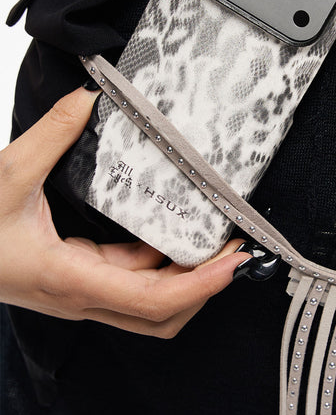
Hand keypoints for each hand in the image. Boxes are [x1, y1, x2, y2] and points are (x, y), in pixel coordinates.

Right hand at [0, 87, 248, 337]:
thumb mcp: (6, 177)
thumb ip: (50, 136)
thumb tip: (86, 100)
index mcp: (70, 278)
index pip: (153, 299)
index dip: (200, 285)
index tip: (233, 263)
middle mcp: (82, 295)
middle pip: (161, 315)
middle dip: (204, 288)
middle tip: (233, 252)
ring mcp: (82, 291)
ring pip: (149, 302)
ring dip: (186, 277)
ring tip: (214, 242)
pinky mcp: (80, 278)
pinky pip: (131, 278)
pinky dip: (160, 262)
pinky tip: (170, 233)